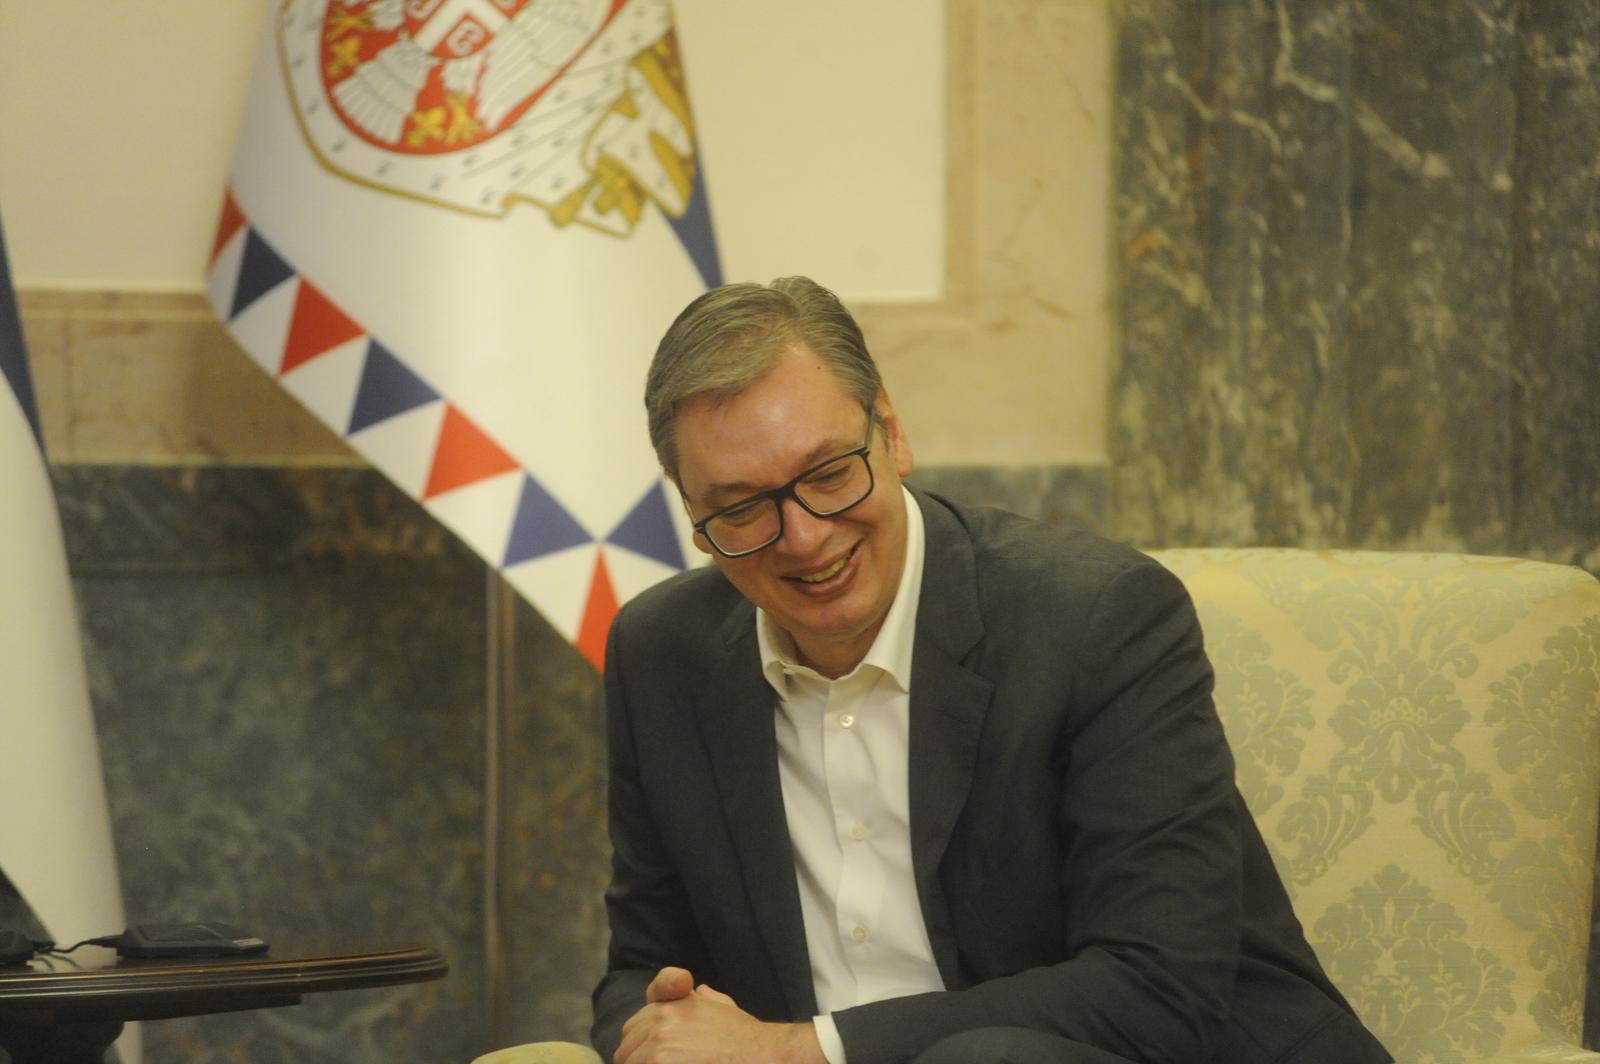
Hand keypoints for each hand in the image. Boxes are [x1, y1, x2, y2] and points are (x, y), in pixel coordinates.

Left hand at [615, 967, 824, 1063]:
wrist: (759, 1054)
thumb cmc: (744, 1038)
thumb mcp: (723, 1008)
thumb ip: (706, 999)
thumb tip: (699, 990)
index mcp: (671, 1002)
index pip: (635, 1023)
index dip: (639, 1039)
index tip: (648, 1051)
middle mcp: (660, 1019)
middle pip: (626, 1047)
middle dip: (638, 1060)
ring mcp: (657, 1045)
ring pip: (628, 1062)